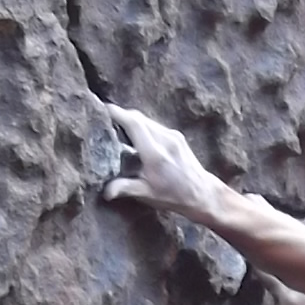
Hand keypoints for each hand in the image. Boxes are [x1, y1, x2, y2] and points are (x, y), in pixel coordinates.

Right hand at [102, 105, 228, 226]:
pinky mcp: (177, 136)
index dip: (118, 113)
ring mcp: (173, 136)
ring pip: (147, 120)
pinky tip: (135, 135)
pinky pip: (155, 125)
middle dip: (121, 115)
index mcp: (155, 154)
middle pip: (139, 118)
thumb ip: (126, 188)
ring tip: (117, 126)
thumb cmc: (173, 196)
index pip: (134, 124)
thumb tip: (106, 192)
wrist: (201, 193)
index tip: (103, 109)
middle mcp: (165, 140)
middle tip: (105, 119)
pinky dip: (142, 126)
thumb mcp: (147, 194)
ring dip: (132, 120)